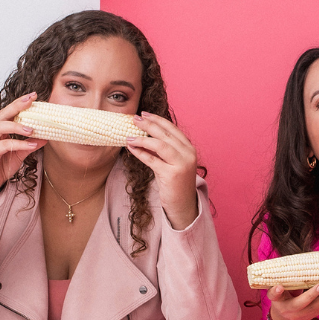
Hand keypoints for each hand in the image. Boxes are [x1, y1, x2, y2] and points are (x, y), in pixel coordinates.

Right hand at [0, 93, 45, 203]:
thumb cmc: (1, 165)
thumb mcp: (20, 153)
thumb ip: (31, 144)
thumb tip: (47, 137)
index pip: (9, 112)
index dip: (20, 103)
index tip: (33, 95)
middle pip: (3, 114)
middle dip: (17, 106)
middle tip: (31, 100)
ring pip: (0, 126)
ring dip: (17, 126)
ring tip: (33, 129)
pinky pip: (3, 145)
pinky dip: (18, 144)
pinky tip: (31, 145)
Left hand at [126, 111, 199, 228]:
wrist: (183, 205)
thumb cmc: (175, 183)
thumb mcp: (172, 162)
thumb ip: (164, 149)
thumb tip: (144, 134)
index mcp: (189, 148)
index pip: (172, 129)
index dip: (157, 120)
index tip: (144, 114)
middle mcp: (188, 154)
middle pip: (166, 134)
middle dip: (148, 125)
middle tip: (135, 119)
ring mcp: (181, 164)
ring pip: (160, 145)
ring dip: (142, 138)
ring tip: (129, 135)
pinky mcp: (172, 175)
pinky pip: (152, 160)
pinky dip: (140, 153)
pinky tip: (131, 148)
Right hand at [266, 283, 318, 319]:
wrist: (286, 318)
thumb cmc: (281, 299)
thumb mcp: (276, 294)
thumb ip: (277, 286)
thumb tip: (281, 275)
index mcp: (280, 302)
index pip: (275, 297)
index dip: (276, 292)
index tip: (278, 286)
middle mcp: (292, 310)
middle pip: (302, 304)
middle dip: (312, 295)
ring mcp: (305, 314)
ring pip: (317, 307)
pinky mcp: (315, 314)